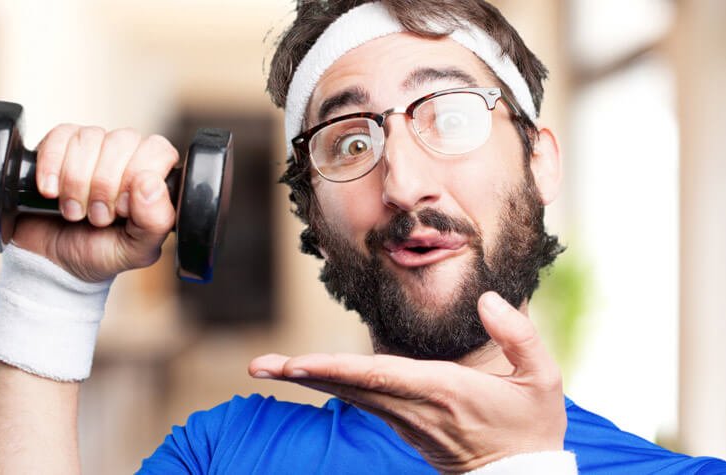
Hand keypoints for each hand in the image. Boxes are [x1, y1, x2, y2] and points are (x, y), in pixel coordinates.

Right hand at [12, 125, 177, 281]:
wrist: (50, 260)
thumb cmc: (98, 251)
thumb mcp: (135, 250)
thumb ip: (155, 221)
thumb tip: (151, 183)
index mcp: (151, 176)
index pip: (158, 150)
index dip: (137, 178)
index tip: (122, 209)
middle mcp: (125, 156)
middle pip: (122, 141)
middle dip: (105, 186)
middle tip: (97, 216)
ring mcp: (92, 147)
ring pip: (90, 139)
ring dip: (76, 182)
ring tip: (74, 211)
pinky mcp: (58, 145)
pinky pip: (59, 138)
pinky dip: (52, 168)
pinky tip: (51, 192)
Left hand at [248, 291, 566, 472]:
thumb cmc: (530, 426)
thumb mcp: (544, 381)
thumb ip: (520, 336)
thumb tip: (489, 299)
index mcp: (444, 391)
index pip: (381, 377)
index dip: (337, 370)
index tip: (300, 364)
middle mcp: (414, 407)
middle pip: (349, 388)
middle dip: (303, 375)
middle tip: (260, 364)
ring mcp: (405, 420)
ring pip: (348, 396)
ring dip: (307, 379)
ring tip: (267, 365)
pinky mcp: (402, 424)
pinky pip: (359, 401)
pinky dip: (328, 385)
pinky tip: (304, 373)